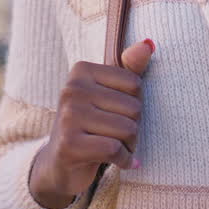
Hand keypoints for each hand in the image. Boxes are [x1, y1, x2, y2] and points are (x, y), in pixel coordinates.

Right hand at [29, 39, 155, 208]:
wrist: (60, 164)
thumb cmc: (91, 124)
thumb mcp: (109, 94)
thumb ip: (130, 69)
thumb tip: (148, 44)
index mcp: (81, 70)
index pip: (135, 84)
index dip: (135, 104)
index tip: (118, 114)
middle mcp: (71, 89)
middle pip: (134, 108)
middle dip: (133, 128)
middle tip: (117, 135)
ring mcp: (68, 116)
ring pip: (127, 129)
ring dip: (130, 146)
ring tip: (117, 147)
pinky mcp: (69, 144)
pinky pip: (114, 149)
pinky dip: (124, 160)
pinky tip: (121, 162)